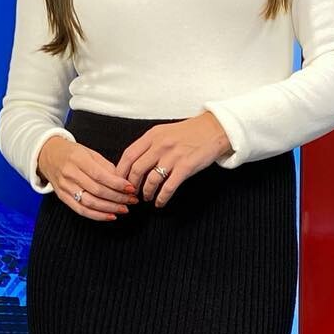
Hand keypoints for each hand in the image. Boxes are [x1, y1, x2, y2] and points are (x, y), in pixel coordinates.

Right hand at [37, 135, 138, 220]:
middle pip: (97, 190)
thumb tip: (123, 180)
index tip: (131, 188)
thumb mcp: (90, 153)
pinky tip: (110, 216)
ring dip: (109, 208)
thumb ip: (106, 166)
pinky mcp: (62, 197)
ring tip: (124, 209)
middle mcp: (70, 174)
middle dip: (117, 198)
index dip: (117, 184)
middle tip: (132, 200)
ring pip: (90, 202)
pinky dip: (97, 216)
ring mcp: (65, 187)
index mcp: (78, 159)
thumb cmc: (73, 153)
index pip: (100, 175)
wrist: (49, 156)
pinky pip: (81, 210)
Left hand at [115, 112, 233, 207]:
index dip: (121, 171)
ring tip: (147, 198)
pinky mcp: (186, 167)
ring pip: (151, 180)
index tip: (119, 181)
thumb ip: (149, 144)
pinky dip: (162, 198)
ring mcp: (173, 156)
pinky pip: (168, 187)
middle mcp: (160, 145)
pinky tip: (160, 203)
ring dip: (147, 193)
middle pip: (136, 169)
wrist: (214, 130)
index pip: (128, 155)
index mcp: (152, 135)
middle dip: (131, 185)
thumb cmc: (189, 132)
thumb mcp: (164, 132)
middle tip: (132, 193)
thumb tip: (133, 162)